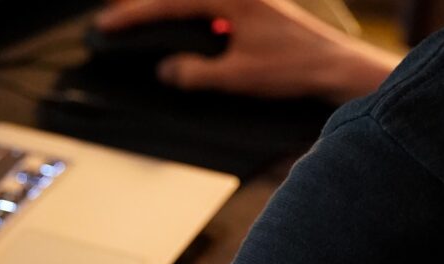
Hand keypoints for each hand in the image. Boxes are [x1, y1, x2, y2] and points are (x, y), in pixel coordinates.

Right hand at [96, 0, 401, 102]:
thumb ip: (195, 73)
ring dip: (166, 10)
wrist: (336, 70)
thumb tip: (166, 69)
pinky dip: (188, 16)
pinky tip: (179, 28)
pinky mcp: (258, 11)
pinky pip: (212, 8)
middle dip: (144, 7)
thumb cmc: (294, 69)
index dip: (134, 16)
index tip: (107, 24)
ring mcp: (250, 0)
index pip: (170, 4)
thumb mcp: (236, 77)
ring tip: (136, 20)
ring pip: (195, 2)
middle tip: (112, 16)